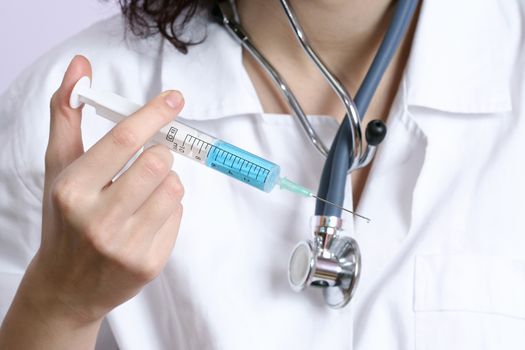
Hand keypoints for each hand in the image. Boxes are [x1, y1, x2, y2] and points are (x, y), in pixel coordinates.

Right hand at [22, 56, 184, 325]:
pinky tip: (144, 222)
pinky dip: (169, 210)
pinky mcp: (148, 264)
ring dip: (167, 182)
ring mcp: (125, 246)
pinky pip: (179, 216)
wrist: (66, 288)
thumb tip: (81, 66)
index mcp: (73, 190)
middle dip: (160, 154)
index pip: (124, 140)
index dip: (154, 114)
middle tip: (149, 161)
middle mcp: (98, 220)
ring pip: (175, 189)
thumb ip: (67, 116)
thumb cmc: (64, 219)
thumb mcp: (59, 168)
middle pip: (159, 163)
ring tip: (143, 194)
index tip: (175, 98)